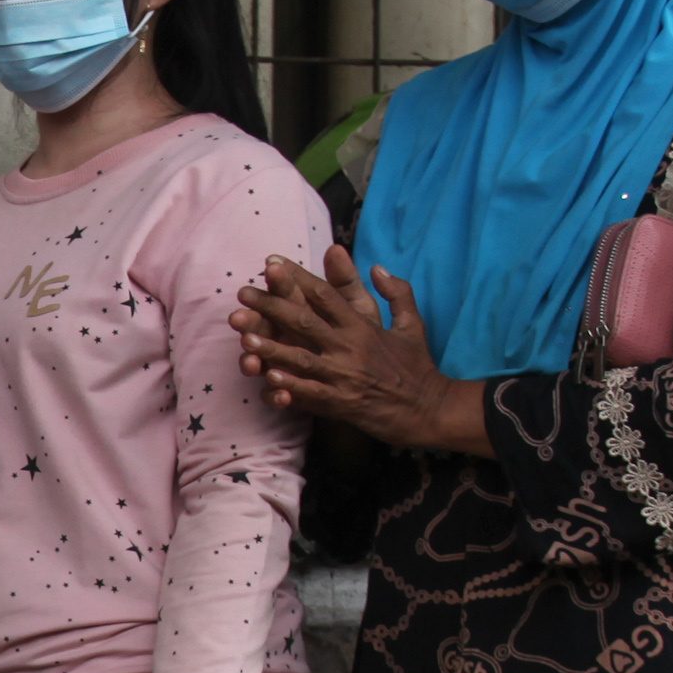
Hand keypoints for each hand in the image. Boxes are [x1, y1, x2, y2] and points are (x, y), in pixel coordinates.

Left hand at [229, 249, 489, 455]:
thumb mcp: (412, 323)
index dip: (296, 278)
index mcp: (363, 325)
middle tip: (242, 294)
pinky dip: (291, 388)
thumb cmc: (418, 366)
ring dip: (271, 349)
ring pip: (302, 358)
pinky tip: (269, 382)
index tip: (270, 264)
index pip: (324, 294)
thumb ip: (397, 292)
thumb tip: (377, 266)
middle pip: (305, 321)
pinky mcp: (344, 403)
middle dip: (270, 306)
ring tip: (244, 339)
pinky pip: (312, 394)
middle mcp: (351, 346)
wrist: (430, 408)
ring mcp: (346, 375)